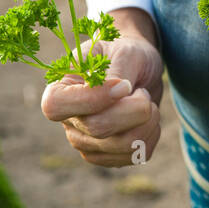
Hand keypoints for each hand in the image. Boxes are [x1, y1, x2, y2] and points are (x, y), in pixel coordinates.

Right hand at [41, 8, 164, 166]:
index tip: (123, 85)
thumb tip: (120, 91)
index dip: (91, 100)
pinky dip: (152, 135)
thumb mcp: (122, 51)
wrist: (138, 68)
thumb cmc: (125, 54)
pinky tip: (149, 119)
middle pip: (98, 128)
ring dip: (148, 121)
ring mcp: (87, 142)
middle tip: (142, 91)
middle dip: (134, 109)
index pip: (56, 106)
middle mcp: (68, 121)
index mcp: (60, 90)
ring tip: (146, 101)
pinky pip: (136, 155)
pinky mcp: (108, 156)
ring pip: (122, 145)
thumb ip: (116, 72)